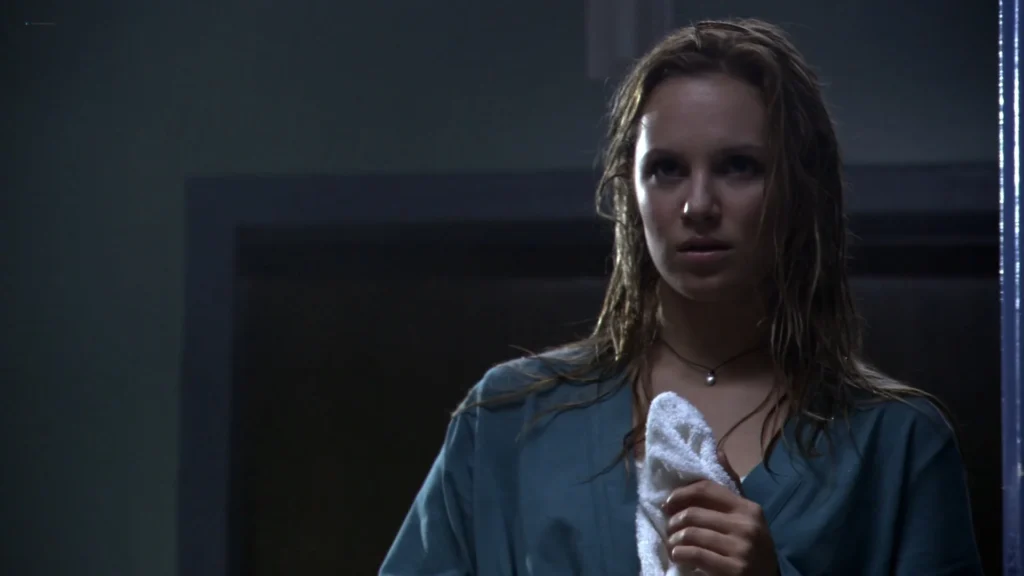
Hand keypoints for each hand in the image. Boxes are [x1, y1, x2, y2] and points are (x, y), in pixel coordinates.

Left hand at [661, 449, 777, 575]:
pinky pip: (693, 554)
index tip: (668, 503)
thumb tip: (717, 451)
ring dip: (674, 540)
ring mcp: (741, 549)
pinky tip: (678, 557)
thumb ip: (731, 487)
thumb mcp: (747, 516)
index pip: (706, 489)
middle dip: (674, 521)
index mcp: (748, 508)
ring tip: (673, 544)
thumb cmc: (752, 546)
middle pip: (693, 513)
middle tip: (669, 528)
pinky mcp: (733, 570)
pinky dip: (679, 555)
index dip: (681, 494)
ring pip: (690, 534)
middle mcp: (746, 526)